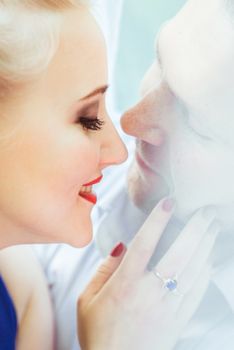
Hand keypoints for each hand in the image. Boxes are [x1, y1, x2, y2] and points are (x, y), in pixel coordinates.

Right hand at [77, 198, 218, 349]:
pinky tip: (210, 259)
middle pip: (179, 254)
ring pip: (193, 271)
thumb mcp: (87, 299)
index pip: (145, 244)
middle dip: (195, 229)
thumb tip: (122, 246)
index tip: (169, 202)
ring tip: (212, 228)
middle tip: (205, 212)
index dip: (158, 220)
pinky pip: (197, 292)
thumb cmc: (98, 333)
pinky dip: (206, 273)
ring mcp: (168, 307)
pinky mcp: (178, 321)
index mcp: (125, 284)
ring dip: (205, 246)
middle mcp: (150, 293)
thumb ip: (104, 269)